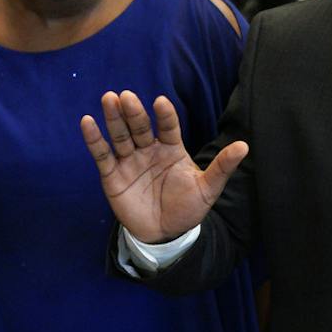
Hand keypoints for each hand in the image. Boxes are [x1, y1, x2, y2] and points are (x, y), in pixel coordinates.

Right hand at [80, 89, 247, 243]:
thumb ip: (221, 167)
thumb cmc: (187, 208)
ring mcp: (130, 161)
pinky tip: (87, 121)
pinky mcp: (112, 175)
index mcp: (172, 149)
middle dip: (134, 112)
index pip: (169, 127)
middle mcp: (149, 150)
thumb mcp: (207, 189)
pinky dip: (94, 139)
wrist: (164, 235)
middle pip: (140, 127)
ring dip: (114, 118)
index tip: (161, 102)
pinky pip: (102, 155)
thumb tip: (244, 146)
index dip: (165, 115)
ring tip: (108, 99)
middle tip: (126, 96)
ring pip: (120, 136)